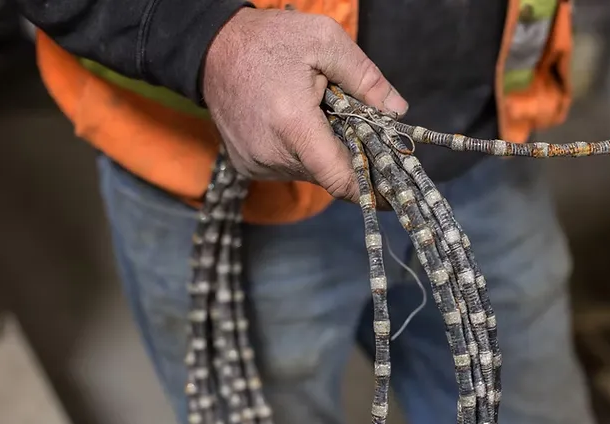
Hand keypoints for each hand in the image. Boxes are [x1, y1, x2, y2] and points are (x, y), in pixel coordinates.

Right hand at [201, 7, 407, 201]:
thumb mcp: (325, 41)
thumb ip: (366, 78)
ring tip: (318, 117)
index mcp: (293, 125)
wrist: (211, 47)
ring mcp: (255, 164)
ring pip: (309, 173)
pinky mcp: (246, 166)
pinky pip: (288, 169)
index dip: (371, 190)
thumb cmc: (270, 40)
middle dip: (349, 157)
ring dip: (323, 154)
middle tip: (357, 128)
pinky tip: (295, 125)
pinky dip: (301, 154)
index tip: (393, 196)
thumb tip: (397, 111)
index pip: (340, 179)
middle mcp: (271, 153)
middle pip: (329, 174)